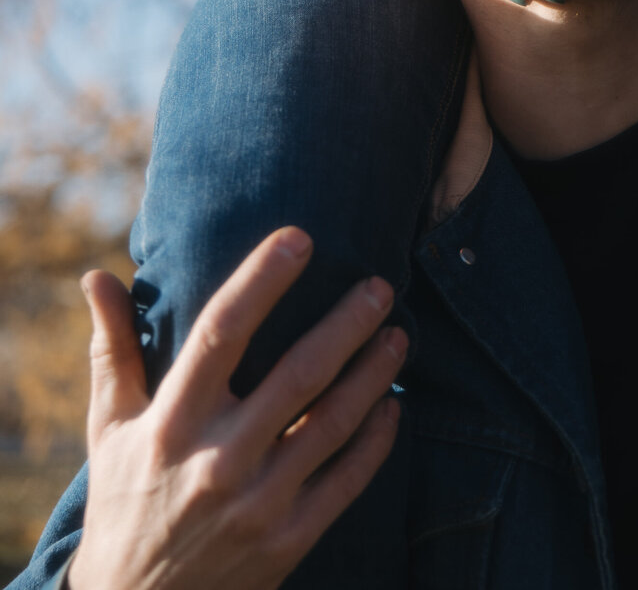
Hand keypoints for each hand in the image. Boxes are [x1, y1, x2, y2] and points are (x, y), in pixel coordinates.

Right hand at [68, 229, 405, 589]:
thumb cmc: (125, 502)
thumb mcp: (110, 429)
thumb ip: (113, 350)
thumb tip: (97, 275)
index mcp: (171, 424)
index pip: (220, 334)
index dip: (261, 281)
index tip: (299, 238)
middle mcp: (217, 461)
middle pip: (297, 376)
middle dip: (346, 324)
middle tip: (381, 285)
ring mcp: (257, 505)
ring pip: (331, 425)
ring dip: (373, 376)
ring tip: (398, 335)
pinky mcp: (287, 542)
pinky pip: (346, 482)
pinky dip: (375, 442)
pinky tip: (393, 406)